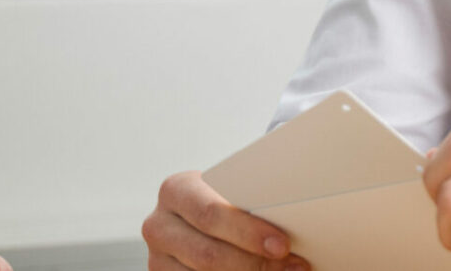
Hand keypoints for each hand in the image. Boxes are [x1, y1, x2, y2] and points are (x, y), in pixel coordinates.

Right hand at [141, 170, 309, 269]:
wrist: (198, 213)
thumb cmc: (225, 196)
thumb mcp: (231, 186)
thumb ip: (249, 196)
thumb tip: (292, 219)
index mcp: (176, 190)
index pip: (211, 213)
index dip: (248, 232)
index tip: (283, 245)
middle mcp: (159, 225)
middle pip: (208, 254)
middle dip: (254, 263)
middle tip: (292, 266)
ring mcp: (157, 258)